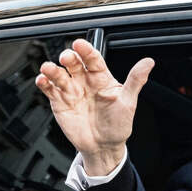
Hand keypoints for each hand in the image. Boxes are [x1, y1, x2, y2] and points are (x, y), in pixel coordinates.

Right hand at [35, 39, 153, 174]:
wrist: (104, 146)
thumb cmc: (118, 124)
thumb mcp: (129, 102)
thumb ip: (136, 81)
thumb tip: (148, 62)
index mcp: (102, 78)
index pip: (93, 59)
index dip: (86, 50)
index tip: (80, 44)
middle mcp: (85, 81)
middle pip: (74, 64)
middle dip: (68, 58)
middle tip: (66, 57)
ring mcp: (71, 91)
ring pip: (59, 74)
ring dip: (52, 69)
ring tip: (49, 69)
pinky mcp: (60, 102)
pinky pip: (49, 89)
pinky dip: (44, 83)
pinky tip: (43, 81)